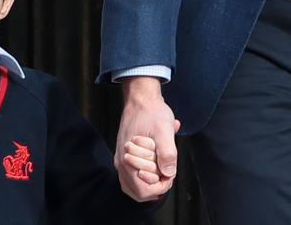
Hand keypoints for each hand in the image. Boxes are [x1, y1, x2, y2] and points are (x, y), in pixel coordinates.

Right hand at [115, 76, 180, 201]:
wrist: (140, 99)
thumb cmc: (152, 112)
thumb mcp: (164, 130)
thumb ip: (167, 153)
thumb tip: (168, 173)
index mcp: (127, 160)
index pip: (143, 191)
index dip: (160, 186)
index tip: (170, 172)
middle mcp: (121, 164)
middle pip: (139, 192)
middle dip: (156, 182)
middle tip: (165, 167)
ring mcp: (121, 161)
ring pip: (135, 186)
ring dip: (151, 179)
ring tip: (160, 165)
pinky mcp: (124, 156)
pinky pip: (133, 176)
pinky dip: (146, 173)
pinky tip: (155, 161)